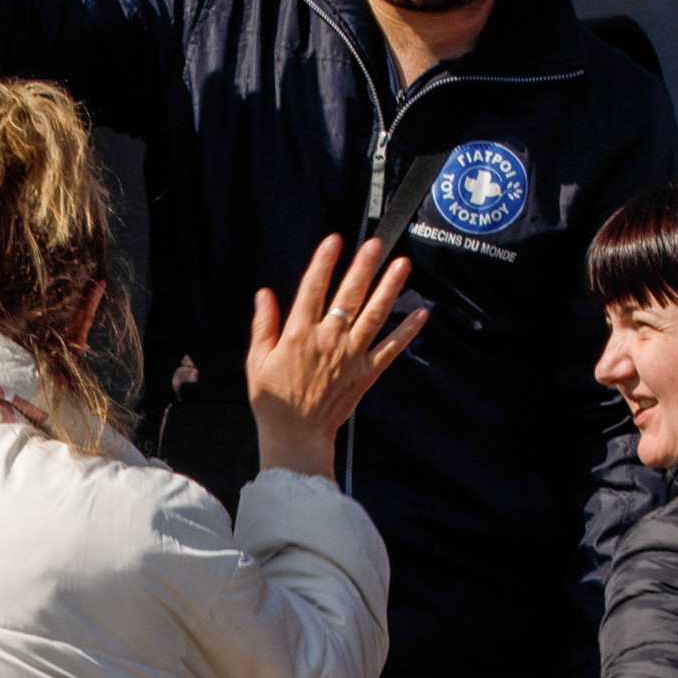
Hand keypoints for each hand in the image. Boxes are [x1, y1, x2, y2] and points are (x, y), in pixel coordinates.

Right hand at [246, 236, 426, 476]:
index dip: (324, 263)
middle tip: (375, 244)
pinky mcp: (366, 372)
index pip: (312, 289)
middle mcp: (327, 340)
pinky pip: (390, 348)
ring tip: (402, 264)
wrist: (296, 436)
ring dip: (389, 288)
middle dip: (363, 267)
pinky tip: (421, 312)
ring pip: (373, 315)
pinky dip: (407, 330)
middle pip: (348, 296)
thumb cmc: (273, 400)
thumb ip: (263, 325)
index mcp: (298, 334)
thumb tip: (265, 295)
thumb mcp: (257, 361)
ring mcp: (350, 356)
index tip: (334, 241)